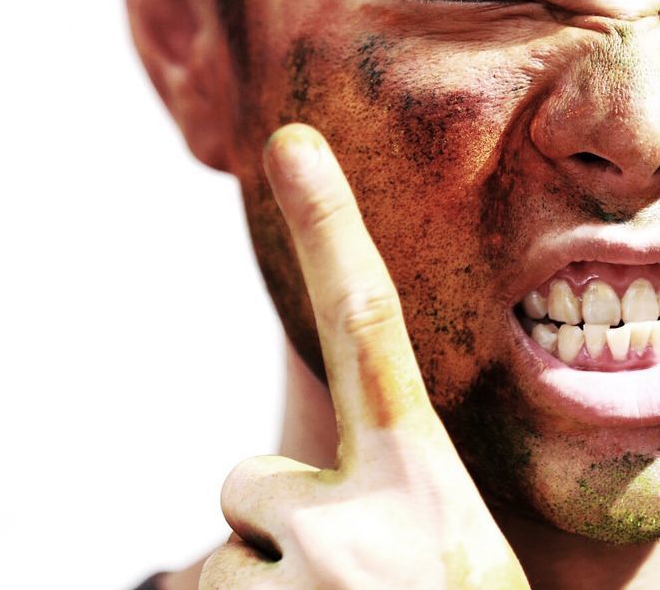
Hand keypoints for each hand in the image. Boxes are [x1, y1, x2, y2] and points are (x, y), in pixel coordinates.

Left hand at [199, 124, 528, 589]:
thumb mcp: (460, 559)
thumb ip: (406, 498)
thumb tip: (402, 475)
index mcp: (421, 487)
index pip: (368, 322)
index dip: (332, 221)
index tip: (291, 139)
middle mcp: (352, 522)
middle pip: (251, 483)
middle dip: (279, 532)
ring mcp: (295, 581)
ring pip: (223, 561)